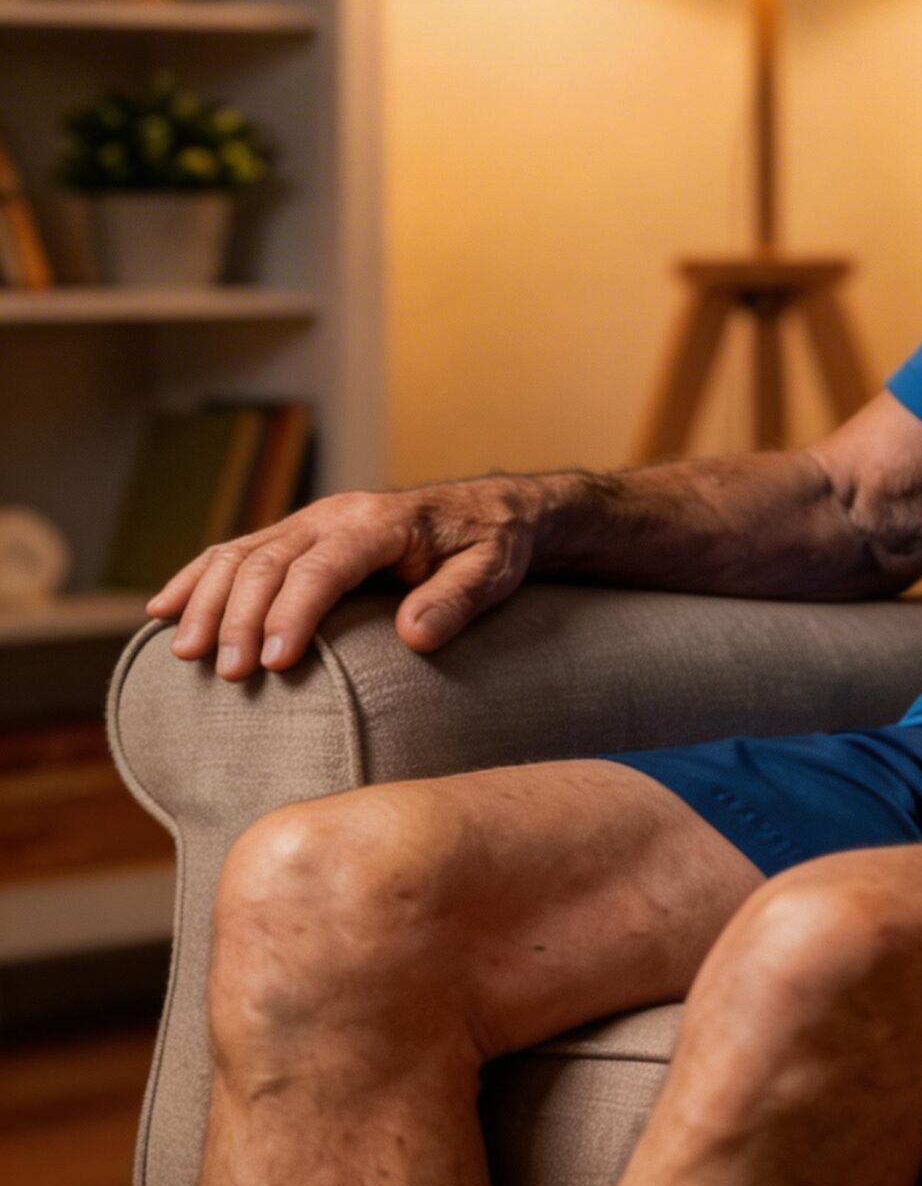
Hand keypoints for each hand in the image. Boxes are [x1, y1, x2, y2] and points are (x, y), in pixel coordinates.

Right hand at [145, 480, 537, 680]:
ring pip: (241, 554)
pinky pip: (236, 552)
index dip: (294, 612)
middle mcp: (336, 516)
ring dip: (207, 601)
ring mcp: (311, 522)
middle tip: (227, 674)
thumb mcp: (493, 571)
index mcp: (381, 522)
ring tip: (185, 654)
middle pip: (270, 561)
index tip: (277, 663)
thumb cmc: (492, 546)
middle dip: (241, 617)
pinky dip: (196, 578)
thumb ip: (458, 599)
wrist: (491, 511)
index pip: (324, 566)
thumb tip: (415, 636)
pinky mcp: (297, 536)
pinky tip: (163, 611)